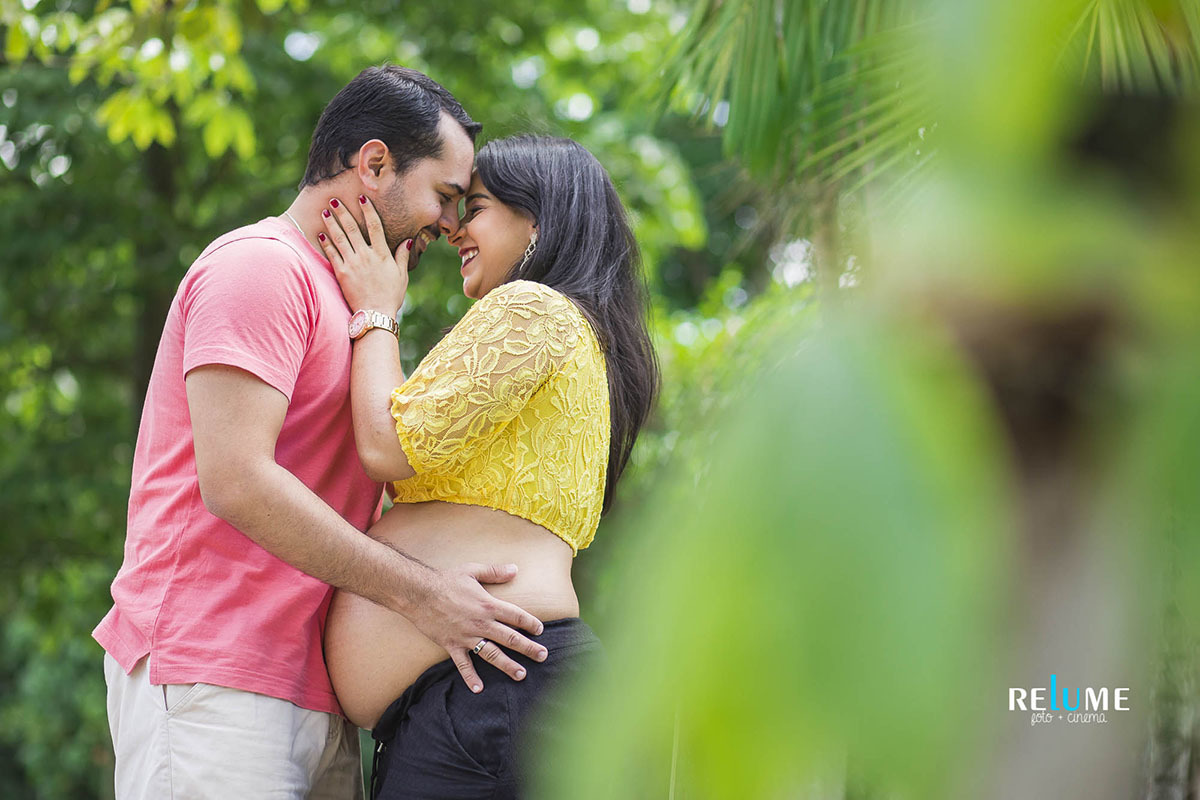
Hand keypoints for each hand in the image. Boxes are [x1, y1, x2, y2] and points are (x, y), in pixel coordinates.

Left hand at [318, 196, 408, 313]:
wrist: (375, 315)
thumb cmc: (391, 296)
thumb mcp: (402, 276)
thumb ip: (402, 256)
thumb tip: (408, 240)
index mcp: (382, 254)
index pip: (374, 226)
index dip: (368, 210)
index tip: (362, 198)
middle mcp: (366, 255)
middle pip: (352, 228)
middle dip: (343, 212)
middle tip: (335, 200)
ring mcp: (353, 264)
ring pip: (340, 238)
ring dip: (332, 223)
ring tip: (325, 212)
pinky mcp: (342, 273)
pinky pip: (332, 254)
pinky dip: (326, 243)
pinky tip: (321, 233)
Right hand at [408, 562, 547, 692]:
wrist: (418, 593)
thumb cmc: (446, 580)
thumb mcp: (473, 570)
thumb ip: (495, 571)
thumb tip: (515, 569)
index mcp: (488, 605)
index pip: (516, 616)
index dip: (530, 623)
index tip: (540, 631)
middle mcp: (481, 623)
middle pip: (510, 638)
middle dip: (528, 648)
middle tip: (543, 656)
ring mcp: (466, 636)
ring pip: (491, 654)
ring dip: (507, 665)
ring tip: (521, 674)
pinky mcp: (452, 645)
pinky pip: (463, 664)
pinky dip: (470, 677)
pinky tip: (479, 688)